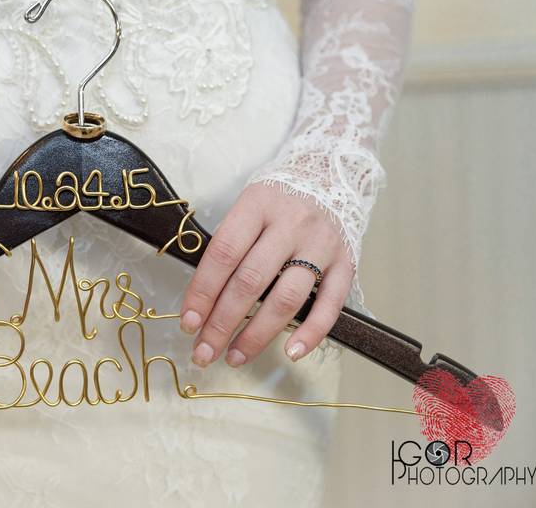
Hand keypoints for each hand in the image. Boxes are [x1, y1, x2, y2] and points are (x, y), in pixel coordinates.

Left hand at [178, 182, 353, 366]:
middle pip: (251, 281)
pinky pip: (330, 305)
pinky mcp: (347, 263)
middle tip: (204, 352)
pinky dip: (311, 333)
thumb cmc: (276, 202)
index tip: (188, 322)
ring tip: (234, 356)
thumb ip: (228, 245)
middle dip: (222, 322)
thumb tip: (200, 301)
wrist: (329, 178)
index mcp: (258, 205)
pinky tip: (290, 352)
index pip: (223, 254)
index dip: (203, 292)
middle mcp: (291, 223)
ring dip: (257, 334)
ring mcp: (321, 244)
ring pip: (287, 298)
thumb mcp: (246, 208)